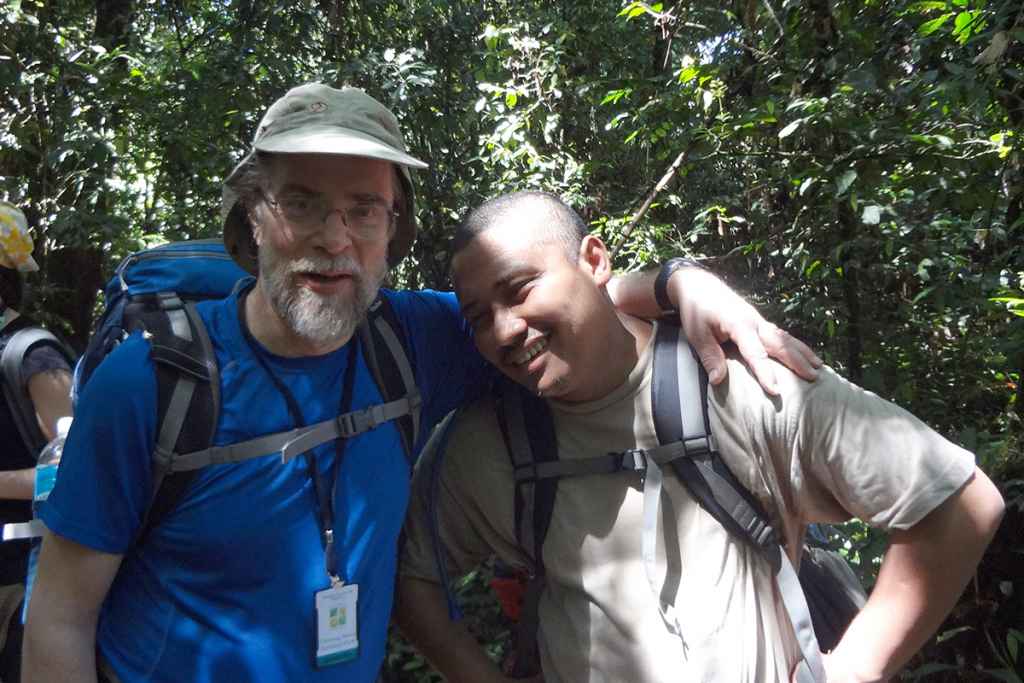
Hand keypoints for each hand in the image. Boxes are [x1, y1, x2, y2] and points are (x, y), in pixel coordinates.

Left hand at [670, 268, 821, 394]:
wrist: (698, 285)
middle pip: (779, 343)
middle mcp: (754, 321)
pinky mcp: (759, 321)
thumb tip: (718, 380)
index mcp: (739, 324)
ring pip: (784, 337)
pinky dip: (794, 345)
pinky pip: (780, 334)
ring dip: (802, 352)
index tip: (776, 391)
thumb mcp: (698, 335)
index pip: (755, 353)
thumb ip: (710, 357)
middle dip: (797, 361)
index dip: (765, 372)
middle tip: (814, 378)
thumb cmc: (696, 310)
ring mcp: (759, 320)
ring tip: (819, 368)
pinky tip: (804, 354)